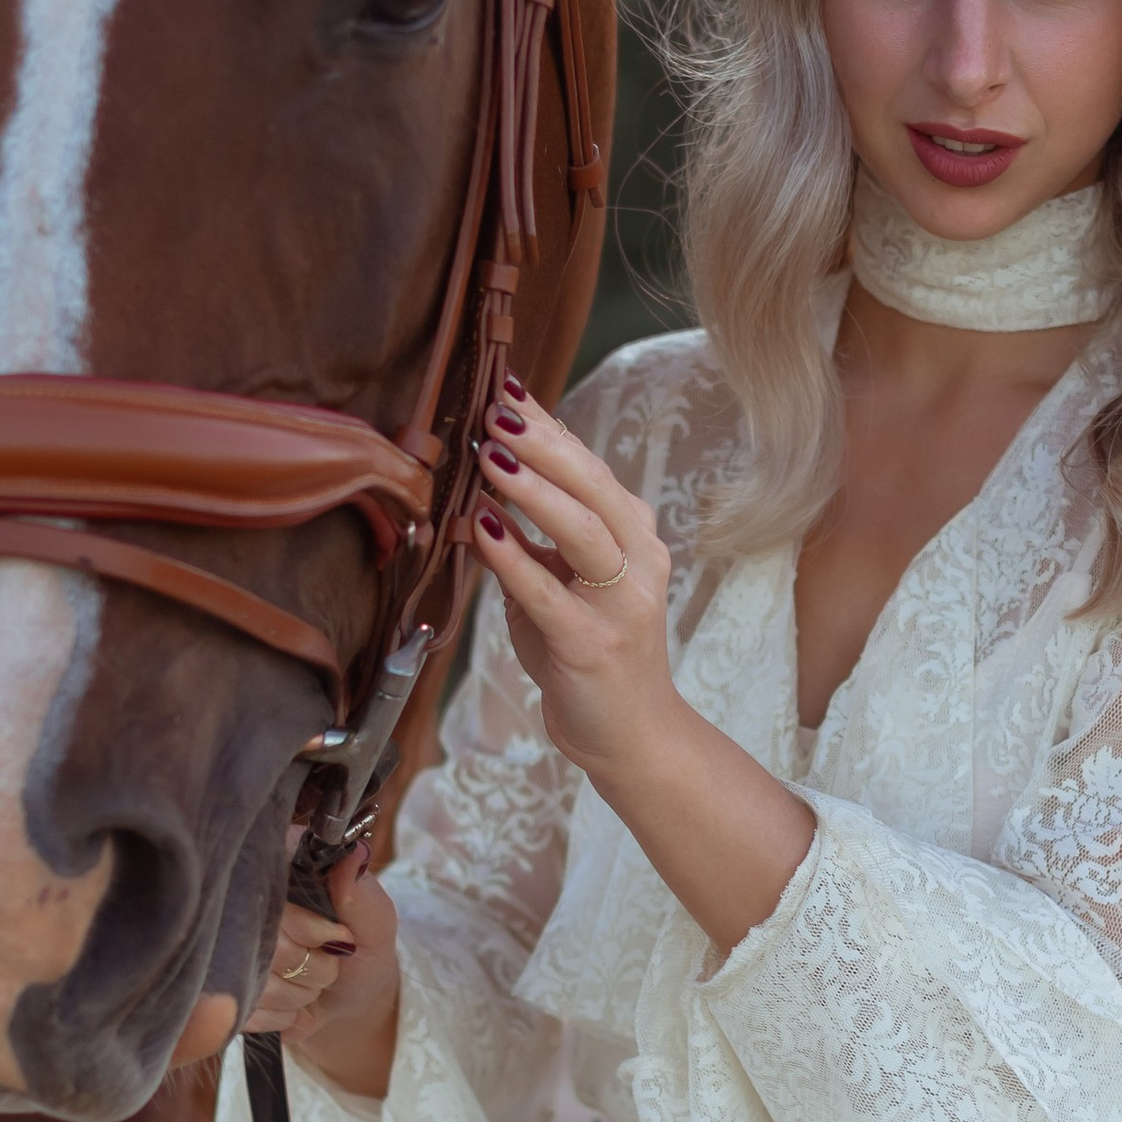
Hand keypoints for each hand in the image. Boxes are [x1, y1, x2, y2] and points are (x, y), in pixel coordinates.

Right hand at [248, 846, 400, 1097]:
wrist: (350, 999)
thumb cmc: (363, 949)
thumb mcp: (375, 920)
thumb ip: (360, 892)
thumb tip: (352, 856)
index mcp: (284, 867)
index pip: (273, 889)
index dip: (307, 925)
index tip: (338, 937)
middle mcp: (247, 899)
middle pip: (267, 943)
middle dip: (313, 966)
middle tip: (331, 962)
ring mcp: (230, 945)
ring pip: (258, 981)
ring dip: (300, 992)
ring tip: (314, 982)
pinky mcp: (224, 988)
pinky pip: (250, 1010)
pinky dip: (283, 1013)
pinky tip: (294, 1002)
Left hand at [473, 386, 678, 785]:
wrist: (631, 733)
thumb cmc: (590, 649)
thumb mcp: (564, 582)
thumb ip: (535, 537)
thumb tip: (485, 477)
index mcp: (632, 537)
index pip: (588, 468)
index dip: (548, 427)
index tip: (506, 387)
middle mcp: (639, 561)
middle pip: (593, 486)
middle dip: (544, 443)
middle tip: (496, 407)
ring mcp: (621, 603)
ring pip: (584, 531)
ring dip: (535, 490)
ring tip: (491, 456)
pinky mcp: (593, 645)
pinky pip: (549, 594)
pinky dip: (514, 560)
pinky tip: (482, 531)